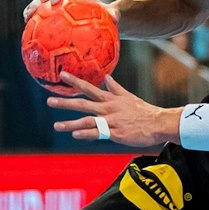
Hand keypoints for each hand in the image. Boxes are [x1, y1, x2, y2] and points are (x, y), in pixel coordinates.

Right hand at [23, 0, 115, 23]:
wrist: (100, 21)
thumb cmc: (106, 17)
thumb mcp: (112, 15)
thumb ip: (114, 14)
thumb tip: (116, 17)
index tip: (55, 0)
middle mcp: (62, 1)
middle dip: (38, 2)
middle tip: (32, 11)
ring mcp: (55, 11)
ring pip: (40, 9)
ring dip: (30, 13)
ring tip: (25, 21)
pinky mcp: (52, 21)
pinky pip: (42, 25)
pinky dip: (36, 31)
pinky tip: (32, 43)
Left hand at [47, 73, 175, 146]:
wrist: (158, 123)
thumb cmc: (144, 111)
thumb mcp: (129, 96)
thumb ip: (116, 88)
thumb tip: (107, 77)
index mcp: (111, 99)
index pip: (89, 87)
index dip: (75, 81)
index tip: (62, 74)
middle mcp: (108, 108)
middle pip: (83, 104)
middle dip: (65, 102)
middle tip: (49, 101)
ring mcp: (111, 120)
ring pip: (87, 120)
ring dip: (70, 123)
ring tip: (57, 126)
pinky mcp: (116, 133)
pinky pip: (98, 133)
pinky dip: (86, 133)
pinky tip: (75, 135)